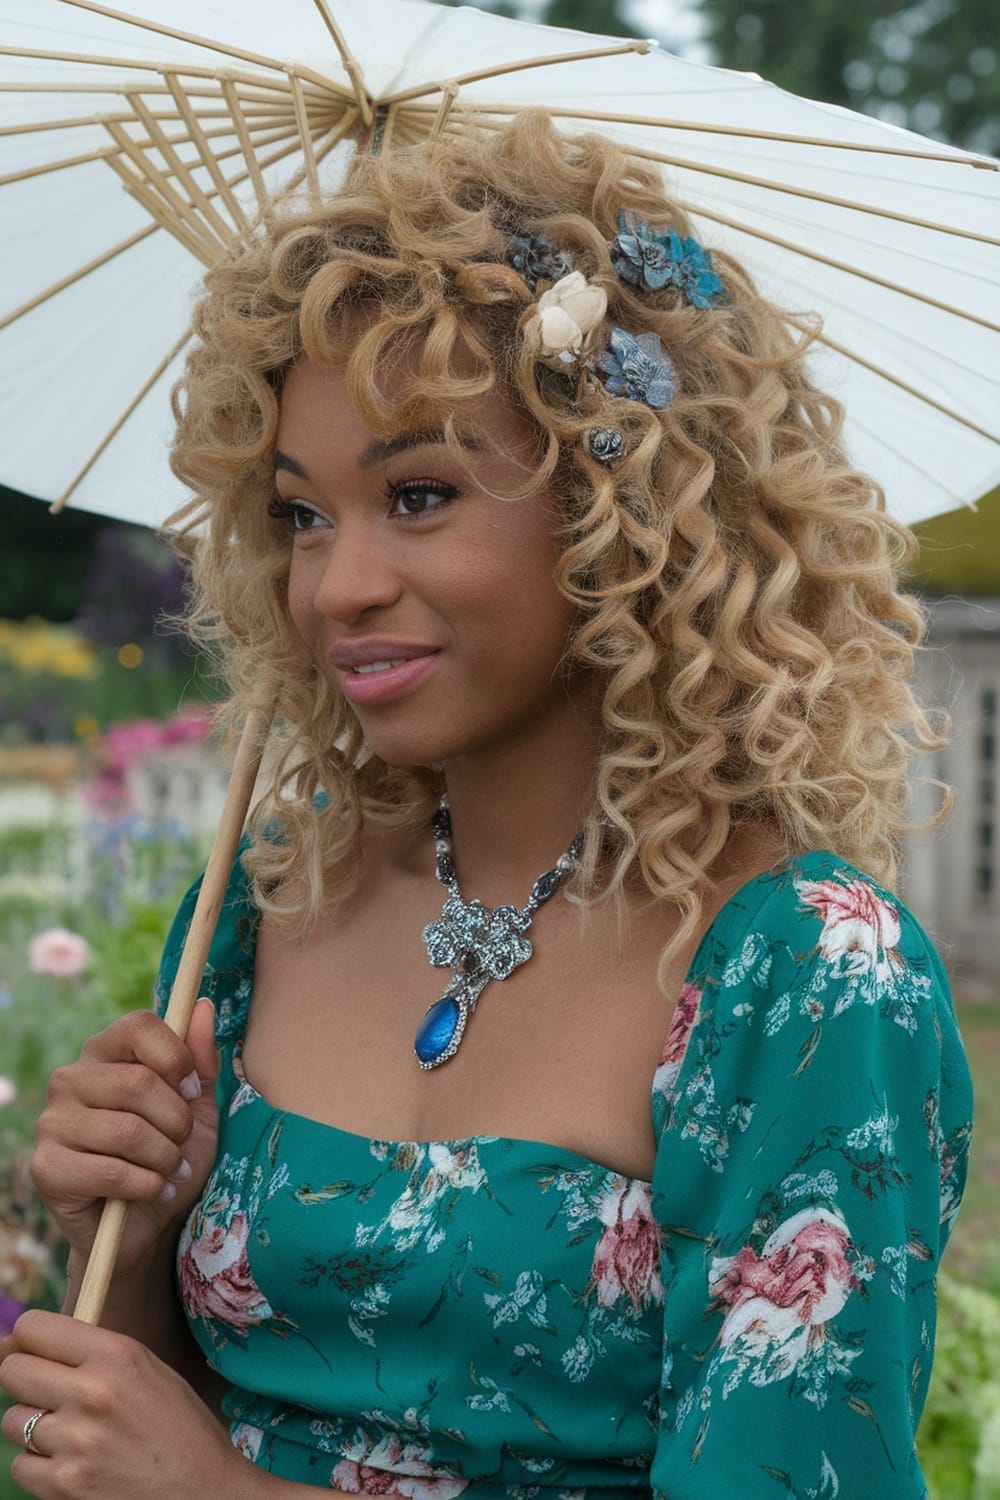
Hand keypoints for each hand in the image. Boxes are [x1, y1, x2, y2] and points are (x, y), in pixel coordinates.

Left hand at [0, 1310, 252, 1499]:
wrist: (202, 1489)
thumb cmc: (178, 1426)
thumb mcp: (147, 1369)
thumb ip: (95, 1354)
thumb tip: (30, 1342)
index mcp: (116, 1354)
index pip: (33, 1328)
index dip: (28, 1338)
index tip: (33, 1350)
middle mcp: (92, 1392)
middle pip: (13, 1370)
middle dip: (25, 1380)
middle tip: (47, 1392)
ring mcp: (74, 1442)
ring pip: (12, 1420)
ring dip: (32, 1426)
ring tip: (68, 1432)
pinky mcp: (63, 1485)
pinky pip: (21, 1465)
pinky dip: (38, 1466)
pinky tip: (71, 1462)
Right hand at [30, 1000, 219, 1277]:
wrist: (146, 1225)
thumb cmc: (170, 1156)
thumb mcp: (196, 1107)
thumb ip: (200, 1059)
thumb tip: (201, 1005)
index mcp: (104, 1052)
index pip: (139, 1025)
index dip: (176, 1057)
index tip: (190, 1088)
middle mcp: (70, 1079)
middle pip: (138, 1082)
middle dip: (176, 1121)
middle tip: (181, 1144)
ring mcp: (52, 1123)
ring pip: (128, 1131)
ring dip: (165, 1159)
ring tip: (168, 1171)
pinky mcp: (47, 1169)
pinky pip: (112, 1172)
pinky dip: (147, 1187)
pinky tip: (152, 1192)